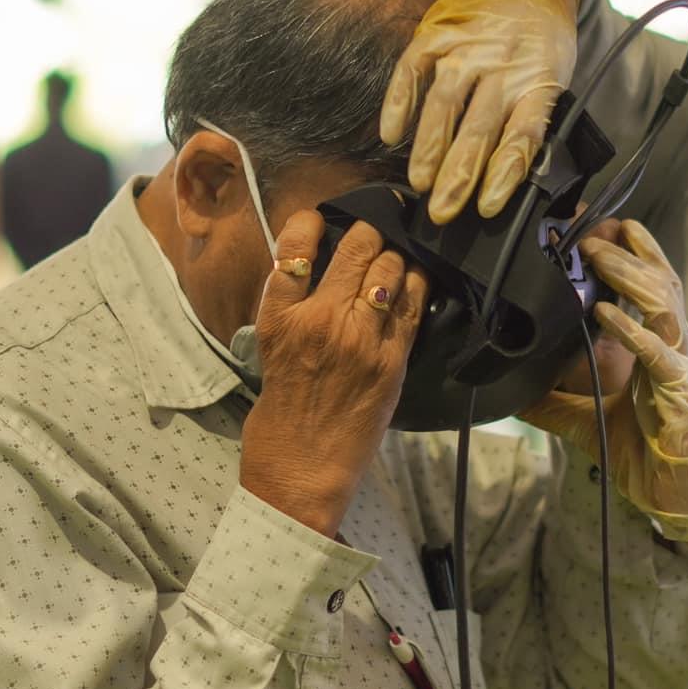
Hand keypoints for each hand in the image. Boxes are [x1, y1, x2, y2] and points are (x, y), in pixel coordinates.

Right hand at [240, 212, 427, 536]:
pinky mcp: (392, 359)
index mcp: (280, 317)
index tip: (320, 218)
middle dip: (368, 232)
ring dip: (394, 258)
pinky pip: (414, 304)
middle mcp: (321, 320)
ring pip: (391, 267)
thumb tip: (317, 267)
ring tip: (392, 261)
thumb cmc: (282, 414)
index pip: (294, 245)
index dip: (310, 221)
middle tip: (371, 235)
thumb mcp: (270, 350)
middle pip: (357, 246)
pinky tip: (414, 281)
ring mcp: (361, 338)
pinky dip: (416, 285)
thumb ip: (292, 307)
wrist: (302, 470)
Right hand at [379, 0, 582, 223]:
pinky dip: (399, 103)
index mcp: (539, 81)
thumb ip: (535, 120)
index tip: (487, 207)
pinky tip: (391, 135)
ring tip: (419, 183)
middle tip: (443, 212)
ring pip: (445, 104)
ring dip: (429, 148)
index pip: (522, 136)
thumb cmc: (543, 39)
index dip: (504, 174)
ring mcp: (467, 48)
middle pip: (479, 128)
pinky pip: (412, 71)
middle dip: (458, 175)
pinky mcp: (436, 34)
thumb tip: (518, 181)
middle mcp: (502, 65)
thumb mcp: (556, 76)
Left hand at [522, 220, 687, 540]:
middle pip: (662, 282)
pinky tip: (606, 313)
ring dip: (630, 276)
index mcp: (658, 348)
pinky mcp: (681, 394)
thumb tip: (512, 392)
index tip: (605, 226)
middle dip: (629, 253)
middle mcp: (674, 349)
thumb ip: (554, 403)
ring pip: (664, 304)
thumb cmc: (645, 455)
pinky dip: (631, 330)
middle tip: (592, 231)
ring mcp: (680, 368)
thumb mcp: (586, 422)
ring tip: (598, 254)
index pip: (652, 287)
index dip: (634, 254)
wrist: (679, 499)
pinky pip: (657, 354)